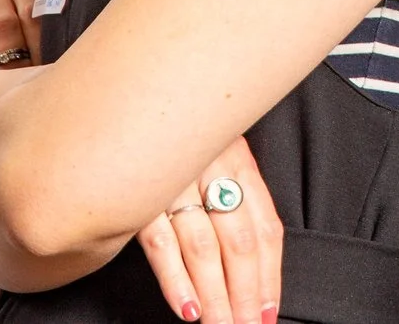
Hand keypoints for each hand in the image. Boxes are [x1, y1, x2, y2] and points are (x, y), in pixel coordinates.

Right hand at [137, 134, 282, 323]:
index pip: (265, 228)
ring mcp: (174, 181)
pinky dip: (175, 279)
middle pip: (239, 243)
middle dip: (247, 294)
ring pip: (203, 248)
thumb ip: (234, 192)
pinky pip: (160, 242)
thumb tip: (253, 260)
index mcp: (238, 159)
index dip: (271, 275)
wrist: (128, 95)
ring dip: (215, 296)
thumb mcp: (214, 149)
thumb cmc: (174, 132)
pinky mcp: (138, 192)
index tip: (270, 310)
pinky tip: (187, 307)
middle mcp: (211, 168)